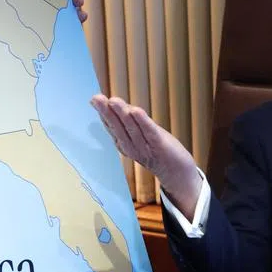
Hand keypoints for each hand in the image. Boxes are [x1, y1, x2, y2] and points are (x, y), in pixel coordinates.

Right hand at [90, 94, 201, 214]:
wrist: (176, 172)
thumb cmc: (156, 151)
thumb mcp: (138, 137)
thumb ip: (126, 123)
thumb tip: (111, 104)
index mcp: (124, 145)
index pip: (112, 127)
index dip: (103, 114)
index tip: (94, 100)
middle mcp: (132, 147)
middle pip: (118, 128)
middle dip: (107, 113)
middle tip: (97, 98)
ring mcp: (145, 147)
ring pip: (131, 128)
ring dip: (121, 114)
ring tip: (112, 101)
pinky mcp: (160, 145)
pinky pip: (149, 132)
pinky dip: (142, 122)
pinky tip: (136, 111)